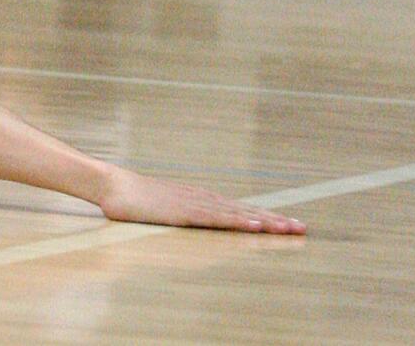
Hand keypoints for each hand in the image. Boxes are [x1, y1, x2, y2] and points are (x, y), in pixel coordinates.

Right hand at [96, 168, 306, 233]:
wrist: (112, 186)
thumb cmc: (135, 201)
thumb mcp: (165, 212)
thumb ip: (183, 218)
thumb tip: (195, 227)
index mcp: (201, 201)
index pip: (240, 211)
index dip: (266, 218)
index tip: (289, 225)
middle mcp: (203, 200)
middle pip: (246, 211)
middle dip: (275, 221)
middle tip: (302, 228)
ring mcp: (194, 204)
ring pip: (237, 214)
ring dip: (265, 221)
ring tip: (288, 228)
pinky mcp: (183, 212)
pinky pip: (216, 218)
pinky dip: (238, 221)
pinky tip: (254, 225)